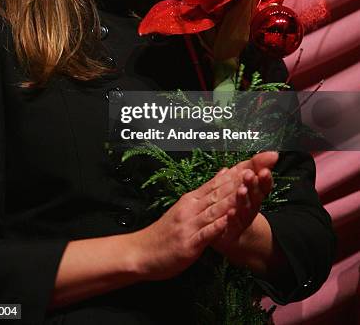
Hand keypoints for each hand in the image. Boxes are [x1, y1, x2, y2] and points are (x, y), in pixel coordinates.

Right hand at [130, 152, 277, 280]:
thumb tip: (226, 170)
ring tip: (254, 183)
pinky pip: (206, 233)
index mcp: (194, 198)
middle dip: (247, 175)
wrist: (141, 252)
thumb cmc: (166, 232)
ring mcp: (191, 223)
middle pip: (223, 188)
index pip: (222, 179)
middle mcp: (193, 206)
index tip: (264, 156)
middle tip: (267, 161)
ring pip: (216, 207)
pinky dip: (218, 224)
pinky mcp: (189, 243)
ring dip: (235, 195)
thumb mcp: (187, 206)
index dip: (244, 167)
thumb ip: (207, 190)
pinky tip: (230, 218)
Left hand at [210, 152, 277, 251]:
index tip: (265, 170)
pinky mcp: (229, 232)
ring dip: (243, 200)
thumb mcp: (248, 184)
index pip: (262, 186)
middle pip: (254, 197)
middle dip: (253, 186)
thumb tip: (272, 154)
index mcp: (254, 195)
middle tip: (250, 175)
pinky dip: (231, 219)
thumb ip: (255, 168)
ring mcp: (240, 221)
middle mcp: (250, 209)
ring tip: (241, 190)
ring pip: (244, 210)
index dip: (264, 179)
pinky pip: (231, 226)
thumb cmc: (242, 207)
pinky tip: (230, 212)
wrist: (234, 238)